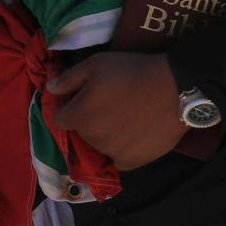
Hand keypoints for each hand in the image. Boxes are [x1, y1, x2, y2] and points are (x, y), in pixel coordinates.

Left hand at [48, 52, 186, 170]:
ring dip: (105, 135)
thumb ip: (68, 78)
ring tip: (125, 118)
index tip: (79, 100)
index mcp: (78, 116)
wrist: (176, 88)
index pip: (59, 119)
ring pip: (99, 146)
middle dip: (88, 120)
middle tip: (109, 105)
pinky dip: (121, 151)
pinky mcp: (133, 161)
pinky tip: (131, 137)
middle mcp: (91, 138)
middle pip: (81, 132)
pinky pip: (118, 160)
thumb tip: (49, 89)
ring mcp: (112, 152)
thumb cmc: (132, 72)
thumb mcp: (96, 65)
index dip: (67, 109)